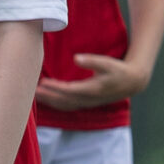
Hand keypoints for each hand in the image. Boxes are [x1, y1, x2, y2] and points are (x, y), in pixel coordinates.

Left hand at [33, 54, 149, 111]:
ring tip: (35, 96)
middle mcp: (88, 99)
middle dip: (48, 97)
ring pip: (65, 105)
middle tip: (32, 91)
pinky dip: (56, 104)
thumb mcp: (107, 63)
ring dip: (50, 102)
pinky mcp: (86, 102)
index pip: (70, 91)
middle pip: (64, 101)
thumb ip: (92, 61)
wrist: (131, 83)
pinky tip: (47, 99)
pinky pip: (68, 106)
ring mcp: (87, 103)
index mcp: (93, 89)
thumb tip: (76, 57)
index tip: (43, 82)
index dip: (55, 88)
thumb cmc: (118, 70)